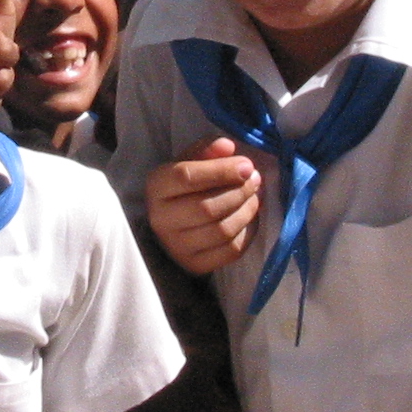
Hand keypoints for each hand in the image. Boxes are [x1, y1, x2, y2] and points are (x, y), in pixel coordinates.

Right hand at [144, 136, 262, 273]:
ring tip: (255, 196)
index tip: (246, 165)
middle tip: (255, 179)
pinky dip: (248, 232)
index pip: (187, 177)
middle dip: (239, 192)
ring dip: (247, 210)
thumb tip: (228, 146)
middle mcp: (161, 220)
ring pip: (222, 230)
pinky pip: (231, 250)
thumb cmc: (185, 187)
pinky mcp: (195, 265)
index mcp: (157, 186)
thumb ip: (208, 151)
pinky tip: (250, 217)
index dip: (221, 171)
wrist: (174, 223)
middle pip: (207, 207)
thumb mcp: (190, 162)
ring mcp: (177, 246)